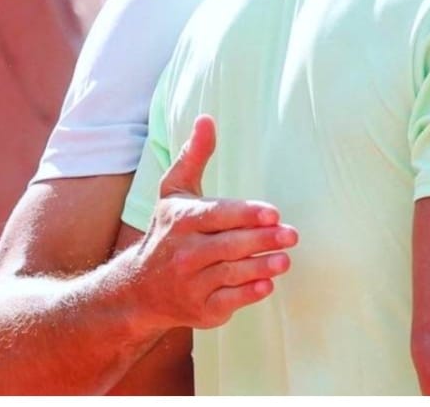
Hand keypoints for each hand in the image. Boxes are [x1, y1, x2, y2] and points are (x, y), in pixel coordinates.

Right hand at [120, 115, 297, 334]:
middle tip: (292, 236)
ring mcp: (190, 284)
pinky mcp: (199, 311)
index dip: (246, 215)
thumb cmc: (166, 231)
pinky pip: (228, 302)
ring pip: (230, 274)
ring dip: (261, 267)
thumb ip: (194, 156)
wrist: (138, 289)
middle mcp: (183, 253)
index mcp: (181, 220)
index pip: (217, 215)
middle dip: (262, 241)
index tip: (274, 214)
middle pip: (229, 246)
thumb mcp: (175, 192)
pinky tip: (267, 284)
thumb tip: (207, 119)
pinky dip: (248, 294)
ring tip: (285, 260)